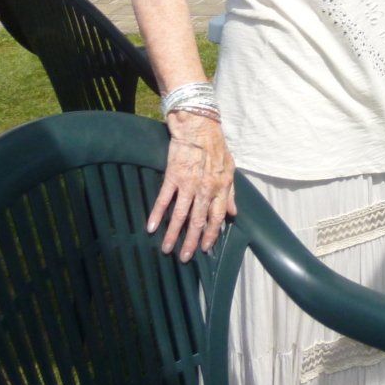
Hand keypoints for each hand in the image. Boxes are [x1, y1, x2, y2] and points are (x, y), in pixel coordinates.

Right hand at [147, 111, 235, 261]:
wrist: (198, 126)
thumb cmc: (216, 146)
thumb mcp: (230, 168)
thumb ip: (231, 193)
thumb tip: (234, 214)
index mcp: (222, 187)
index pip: (218, 217)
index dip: (212, 234)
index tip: (206, 248)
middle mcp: (206, 189)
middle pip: (199, 221)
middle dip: (192, 241)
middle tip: (184, 258)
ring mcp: (188, 183)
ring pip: (181, 215)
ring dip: (173, 234)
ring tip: (167, 249)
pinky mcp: (173, 176)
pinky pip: (164, 199)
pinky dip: (157, 214)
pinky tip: (151, 227)